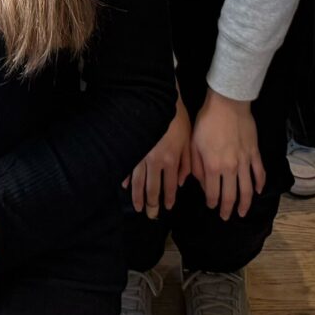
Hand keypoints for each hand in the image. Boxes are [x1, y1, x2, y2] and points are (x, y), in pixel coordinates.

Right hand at [127, 99, 193, 217]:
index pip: (170, 186)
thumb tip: (182, 182)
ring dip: (138, 197)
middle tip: (151, 215)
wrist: (159, 99)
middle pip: (152, 188)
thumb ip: (186, 164)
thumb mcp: (189, 140)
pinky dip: (126, 179)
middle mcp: (155, 162)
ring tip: (138, 208)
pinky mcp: (132, 148)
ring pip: (138, 182)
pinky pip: (128, 167)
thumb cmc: (177, 118)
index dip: (168, 199)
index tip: (167, 207)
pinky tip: (125, 187)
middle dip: (152, 204)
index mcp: (171, 160)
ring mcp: (141, 156)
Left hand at [190, 92, 266, 219]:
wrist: (227, 104)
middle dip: (228, 209)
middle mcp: (230, 168)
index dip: (212, 203)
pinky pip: (259, 173)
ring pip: (247, 189)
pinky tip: (257, 191)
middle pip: (231, 196)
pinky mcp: (255, 153)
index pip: (213, 193)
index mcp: (213, 167)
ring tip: (242, 212)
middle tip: (226, 217)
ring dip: (245, 203)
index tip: (211, 207)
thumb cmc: (207, 122)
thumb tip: (202, 184)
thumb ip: (197, 167)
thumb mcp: (194, 144)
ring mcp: (245, 161)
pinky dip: (259, 184)